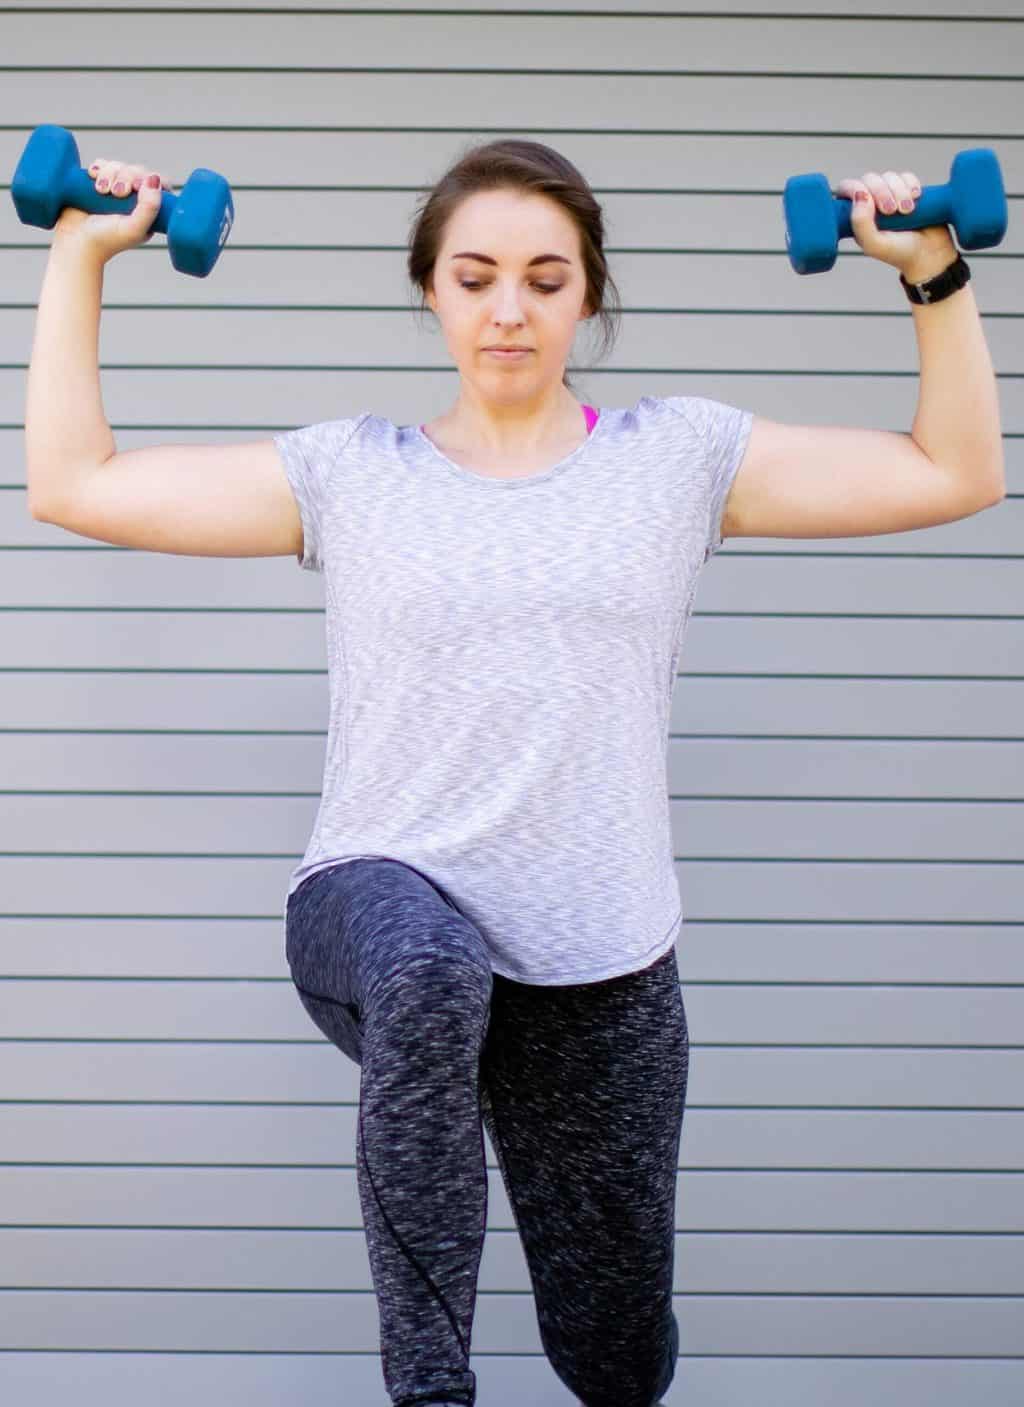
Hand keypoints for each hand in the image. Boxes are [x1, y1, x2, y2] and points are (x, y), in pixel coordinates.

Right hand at [53, 157, 174, 264]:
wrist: (74, 240)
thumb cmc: (105, 240)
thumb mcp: (134, 228)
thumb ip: (149, 208)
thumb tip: (155, 179)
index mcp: (147, 212)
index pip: (159, 184)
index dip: (149, 178)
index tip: (136, 186)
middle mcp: (133, 200)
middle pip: (137, 171)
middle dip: (126, 176)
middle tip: (116, 193)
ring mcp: (115, 190)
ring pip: (119, 166)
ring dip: (110, 173)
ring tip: (101, 190)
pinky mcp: (97, 183)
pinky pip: (102, 165)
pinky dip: (98, 168)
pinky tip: (93, 178)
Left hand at [833, 168, 957, 282]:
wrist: (930, 253)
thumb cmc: (899, 252)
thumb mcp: (873, 244)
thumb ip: (860, 223)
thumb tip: (860, 195)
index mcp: (858, 216)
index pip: (847, 188)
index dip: (856, 188)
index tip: (870, 202)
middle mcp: (872, 204)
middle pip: (869, 179)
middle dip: (881, 191)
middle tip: (892, 211)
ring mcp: (891, 195)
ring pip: (889, 176)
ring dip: (899, 190)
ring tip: (907, 210)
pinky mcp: (908, 191)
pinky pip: (906, 176)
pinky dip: (911, 184)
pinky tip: (916, 198)